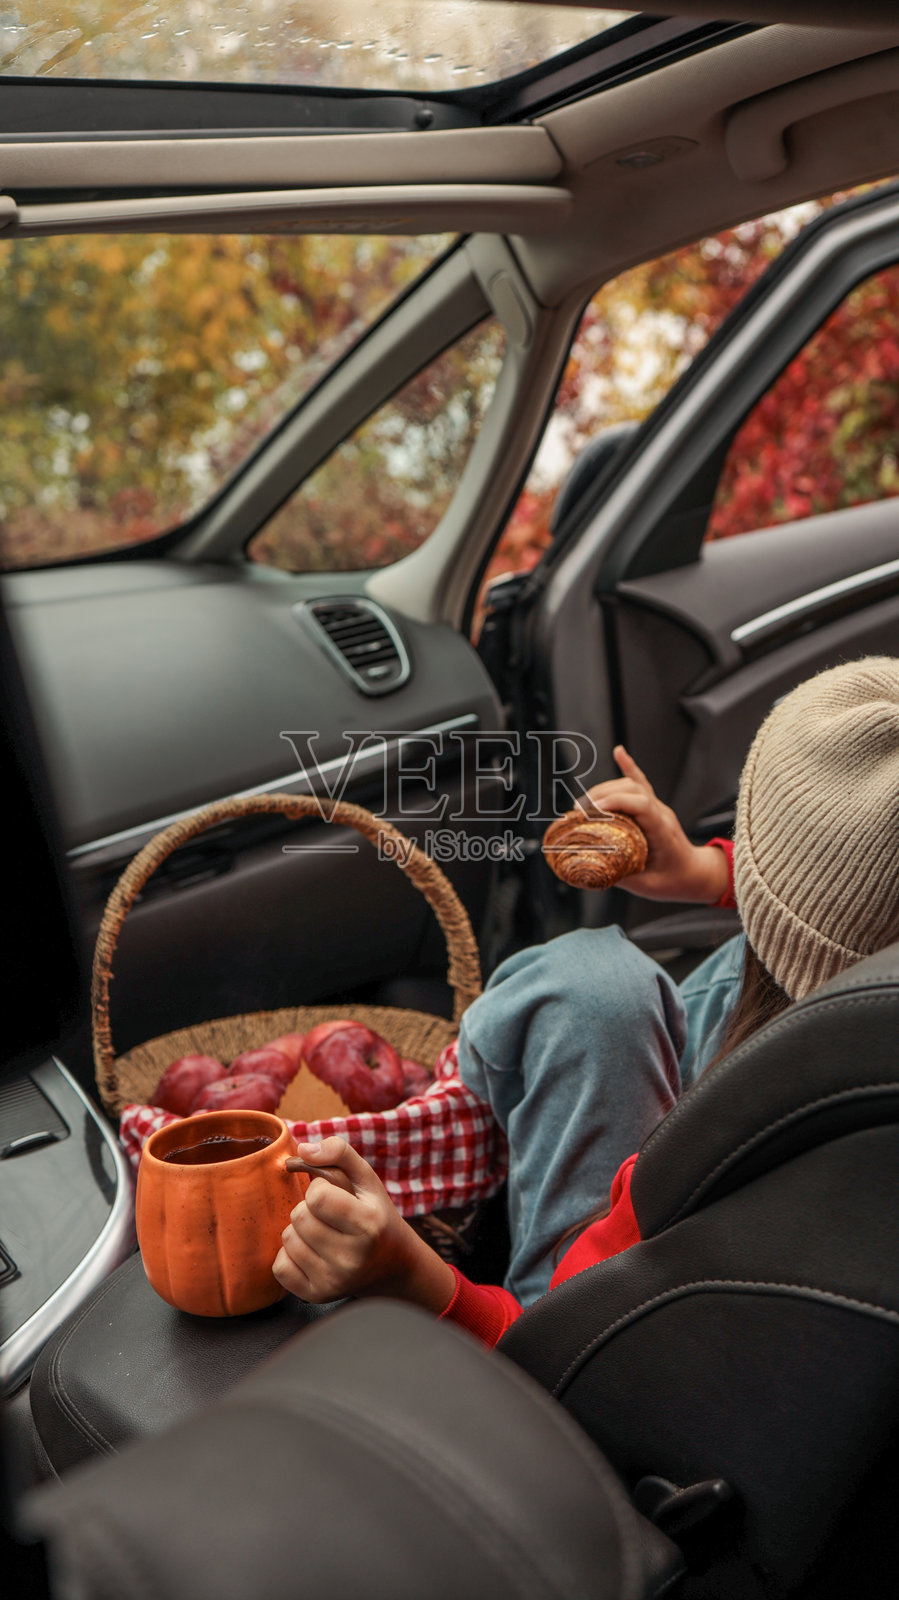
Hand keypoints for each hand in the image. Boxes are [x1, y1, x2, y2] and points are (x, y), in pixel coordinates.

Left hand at [272, 1136, 455, 1312]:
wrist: (392, 1265)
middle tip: (330, 1217)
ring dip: (300, 1231)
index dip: (320, 1189)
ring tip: (324, 1234)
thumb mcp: (367, 1178)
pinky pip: (279, 1267)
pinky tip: (312, 1252)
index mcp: (367, 1225)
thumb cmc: (375, 1215)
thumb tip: (302, 1150)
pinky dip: (290, 1255)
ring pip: (287, 1240)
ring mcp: (333, 1280)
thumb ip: (338, 1152)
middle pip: (298, 1217)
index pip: (316, 1197)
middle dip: (309, 1209)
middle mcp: (351, 1258)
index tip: (336, 1196)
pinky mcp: (316, 1296)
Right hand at [576, 745, 728, 903]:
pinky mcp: (653, 807)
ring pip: (631, 785)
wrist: (695, 874)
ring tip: (583, 804)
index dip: (615, 802)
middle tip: (579, 812)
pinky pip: (640, 782)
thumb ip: (617, 875)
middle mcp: (661, 813)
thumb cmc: (674, 880)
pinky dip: (628, 766)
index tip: (592, 811)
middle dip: (601, 795)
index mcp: (662, 831)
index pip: (641, 805)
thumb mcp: (645, 885)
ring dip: (604, 789)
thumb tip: (587, 866)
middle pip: (632, 790)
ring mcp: (658, 807)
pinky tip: (618, 752)